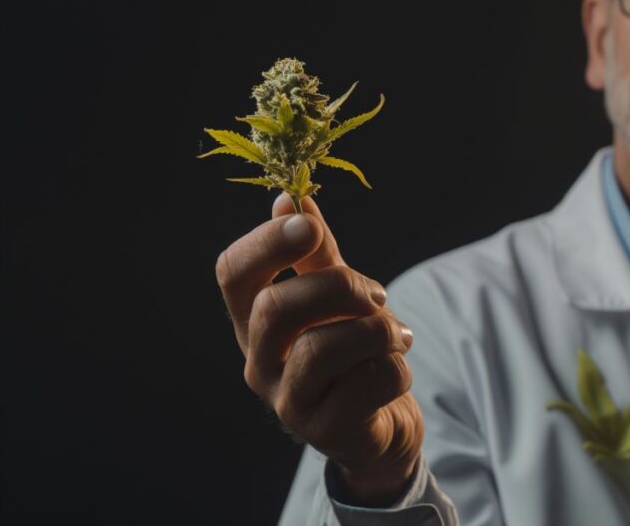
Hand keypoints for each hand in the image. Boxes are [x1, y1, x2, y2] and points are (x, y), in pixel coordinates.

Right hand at [216, 193, 423, 505]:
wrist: (382, 422)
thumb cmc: (352, 351)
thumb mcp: (334, 296)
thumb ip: (315, 252)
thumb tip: (289, 198)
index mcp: (256, 320)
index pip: (232, 274)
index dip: (267, 242)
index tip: (308, 225)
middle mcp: (259, 361)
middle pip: (275, 307)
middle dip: (338, 287)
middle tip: (376, 295)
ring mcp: (287, 401)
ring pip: (322, 349)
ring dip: (376, 331)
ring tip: (397, 336)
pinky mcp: (325, 431)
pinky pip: (367, 384)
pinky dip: (396, 368)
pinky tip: (396, 370)